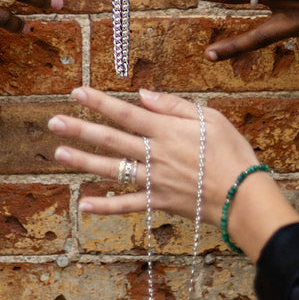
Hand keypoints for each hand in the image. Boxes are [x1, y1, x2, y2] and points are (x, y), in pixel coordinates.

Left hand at [49, 86, 261, 223]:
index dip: (99, 102)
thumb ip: (174, 106)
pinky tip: (84, 204)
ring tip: (58, 154)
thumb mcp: (210, 118)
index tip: (76, 92)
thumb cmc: (233, 153)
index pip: (125, 113)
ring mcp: (154, 181)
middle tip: (53, 122)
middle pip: (111, 139)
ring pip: (113, 169)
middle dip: (80, 129)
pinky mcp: (159, 203)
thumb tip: (142, 94)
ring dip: (84, 161)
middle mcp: (155, 155)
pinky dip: (105, 206)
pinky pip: (127, 205)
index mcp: (167, 131)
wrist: (245, 197)